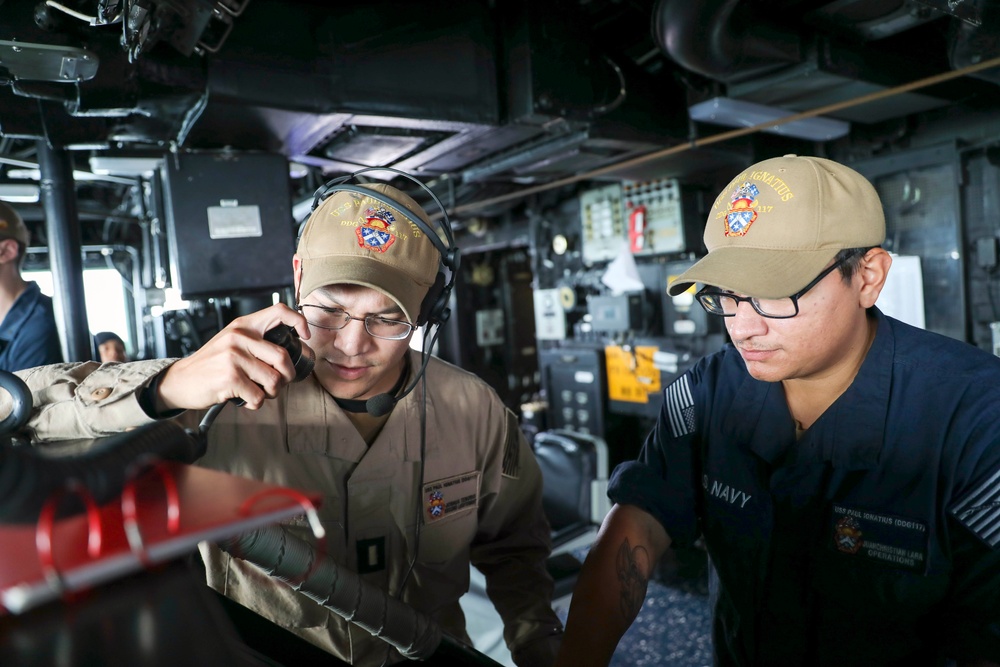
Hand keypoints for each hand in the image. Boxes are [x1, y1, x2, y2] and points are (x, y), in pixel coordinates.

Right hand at [155, 303, 311, 410]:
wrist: (180, 381)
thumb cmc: (210, 364)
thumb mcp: (231, 342)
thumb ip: (255, 341)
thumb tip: (290, 351)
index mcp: (243, 326)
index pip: (279, 311)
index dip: (299, 321)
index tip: (305, 336)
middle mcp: (239, 338)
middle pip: (283, 357)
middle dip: (286, 377)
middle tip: (277, 384)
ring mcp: (234, 358)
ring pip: (274, 380)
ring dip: (271, 393)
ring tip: (259, 393)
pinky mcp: (230, 378)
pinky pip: (258, 396)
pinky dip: (256, 403)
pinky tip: (245, 400)